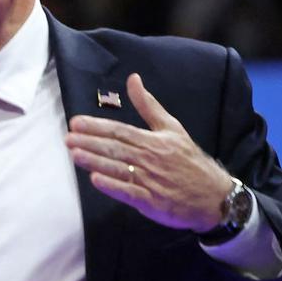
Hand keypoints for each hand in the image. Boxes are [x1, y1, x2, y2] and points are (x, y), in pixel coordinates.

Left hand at [66, 73, 230, 231]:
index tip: (76, 123)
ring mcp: (150, 181)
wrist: (214, 195)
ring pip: (119, 168)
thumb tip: (133, 79)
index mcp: (154, 141)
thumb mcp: (172, 128)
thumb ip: (149, 106)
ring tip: (74, 154)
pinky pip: (129, 192)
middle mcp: (150, 159)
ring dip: (95, 161)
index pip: (120, 131)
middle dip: (90, 142)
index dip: (97, 126)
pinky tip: (95, 179)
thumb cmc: (188, 160)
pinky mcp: (151, 201)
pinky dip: (113, 186)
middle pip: (116, 148)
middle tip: (68, 138)